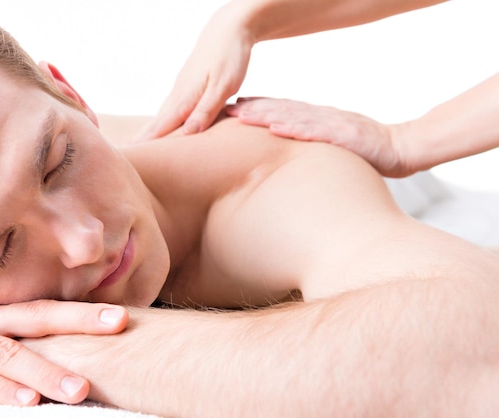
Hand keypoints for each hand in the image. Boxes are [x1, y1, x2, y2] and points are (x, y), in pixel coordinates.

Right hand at [0, 279, 127, 405]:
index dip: (81, 310)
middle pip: (36, 318)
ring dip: (44, 370)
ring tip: (79, 388)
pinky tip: (25, 401)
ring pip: (6, 353)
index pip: (42, 306)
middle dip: (80, 321)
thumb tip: (43, 338)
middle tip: (119, 323)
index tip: (120, 313)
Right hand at [135, 6, 252, 139]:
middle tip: (126, 152)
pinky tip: (163, 124)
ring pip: (164, 113)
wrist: (229, 29)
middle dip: (143, 137)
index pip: (163, 124)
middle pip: (158, 120)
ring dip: (151, 128)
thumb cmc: (230, 58)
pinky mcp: (187, 85)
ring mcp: (182, 88)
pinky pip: (172, 107)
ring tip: (139, 142)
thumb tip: (187, 132)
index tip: (132, 153)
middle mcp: (179, 93)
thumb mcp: (223, 86)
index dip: (148, 140)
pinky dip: (163, 119)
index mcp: (186, 96)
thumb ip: (206, 110)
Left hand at [226, 97, 410, 176]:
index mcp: (317, 120)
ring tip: (241, 115)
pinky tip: (276, 129)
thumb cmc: (366, 151)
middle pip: (281, 110)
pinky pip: (317, 132)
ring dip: (266, 115)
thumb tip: (286, 153)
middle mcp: (321, 118)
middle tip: (224, 110)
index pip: (282, 110)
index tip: (230, 109)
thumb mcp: (333, 146)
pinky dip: (296, 129)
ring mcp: (333, 125)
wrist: (402, 148)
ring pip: (294, 117)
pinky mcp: (345, 136)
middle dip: (252, 109)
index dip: (256, 108)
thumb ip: (311, 145)